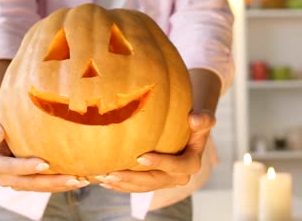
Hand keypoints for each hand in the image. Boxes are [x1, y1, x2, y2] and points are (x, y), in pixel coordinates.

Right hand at [0, 115, 89, 191]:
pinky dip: (63, 183)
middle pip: (29, 183)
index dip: (26, 168)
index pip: (10, 169)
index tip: (45, 164)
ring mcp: (19, 182)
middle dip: (51, 182)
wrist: (5, 129)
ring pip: (41, 188)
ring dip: (61, 186)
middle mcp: (5, 178)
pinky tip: (82, 179)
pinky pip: (48, 186)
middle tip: (72, 178)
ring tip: (82, 180)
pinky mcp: (32, 182)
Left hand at [95, 110, 214, 192]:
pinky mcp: (154, 182)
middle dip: (131, 179)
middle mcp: (179, 176)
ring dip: (122, 184)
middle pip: (153, 181)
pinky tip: (104, 180)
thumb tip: (193, 118)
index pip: (176, 166)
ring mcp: (165, 181)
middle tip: (111, 173)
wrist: (189, 133)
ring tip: (102, 177)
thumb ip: (203, 119)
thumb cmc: (193, 123)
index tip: (141, 157)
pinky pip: (136, 186)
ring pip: (142, 187)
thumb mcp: (202, 119)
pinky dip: (121, 184)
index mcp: (191, 163)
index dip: (159, 163)